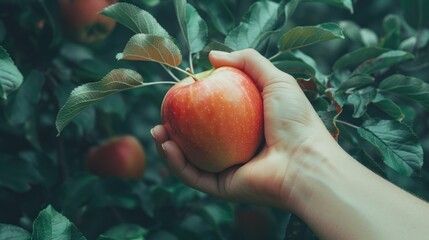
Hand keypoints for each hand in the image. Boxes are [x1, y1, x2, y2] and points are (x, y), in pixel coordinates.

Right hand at [152, 49, 333, 207]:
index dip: (194, 105)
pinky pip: (194, 176)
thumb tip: (212, 55)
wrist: (306, 161)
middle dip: (175, 129)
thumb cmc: (295, 120)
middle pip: (197, 139)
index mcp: (246, 126)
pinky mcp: (223, 188)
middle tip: (161, 116)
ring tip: (156, 130)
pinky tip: (166, 146)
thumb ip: (247, 61)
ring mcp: (228, 169)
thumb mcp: (275, 80)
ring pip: (190, 160)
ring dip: (168, 147)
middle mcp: (235, 148)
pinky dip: (176, 163)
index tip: (179, 93)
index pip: (213, 115)